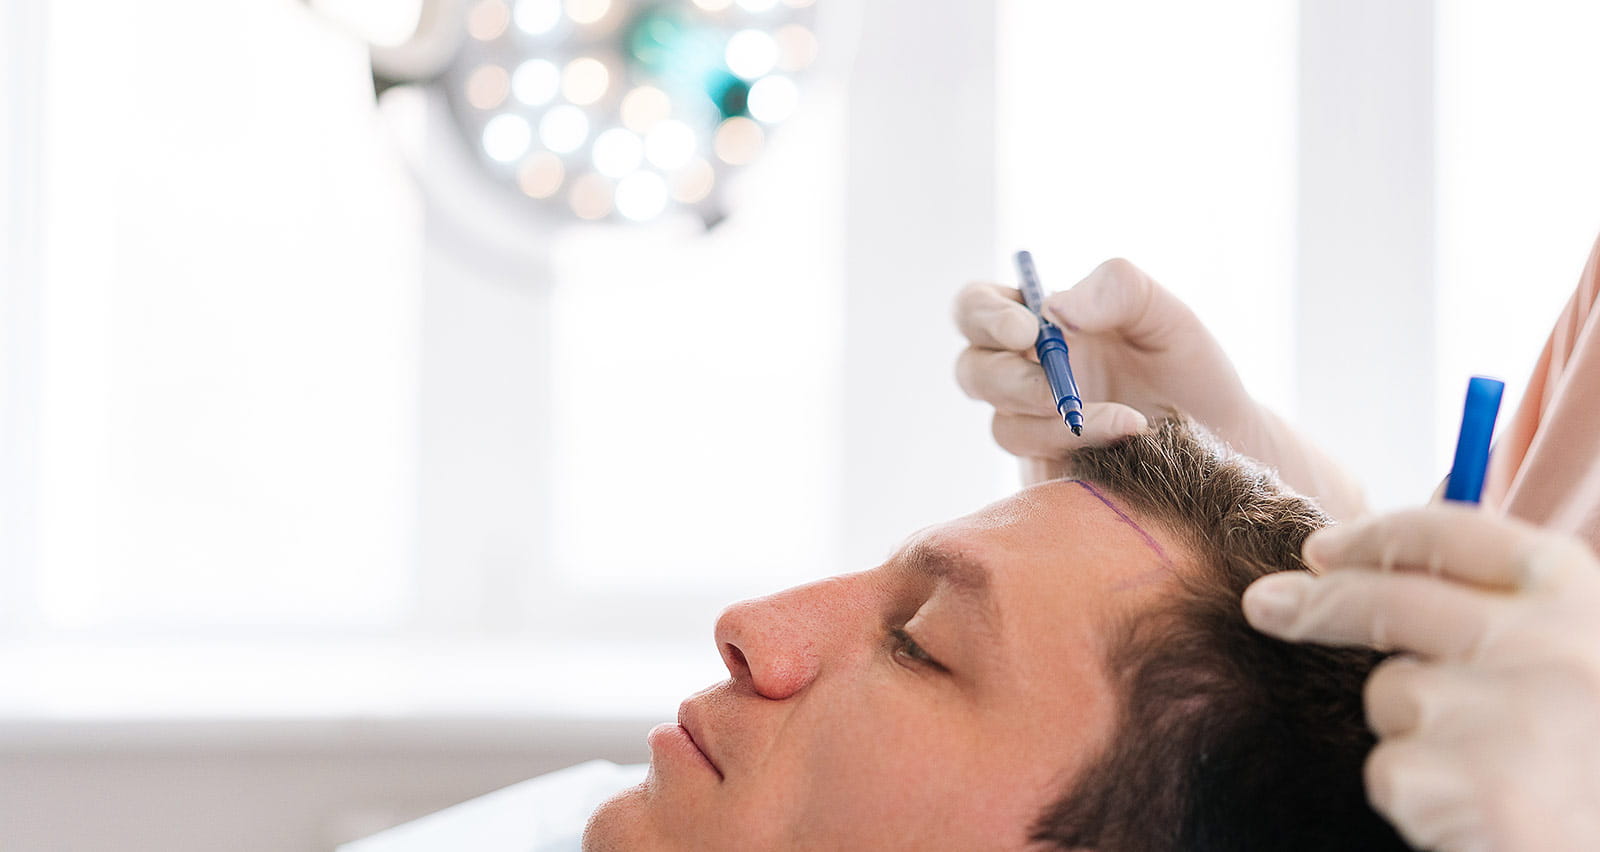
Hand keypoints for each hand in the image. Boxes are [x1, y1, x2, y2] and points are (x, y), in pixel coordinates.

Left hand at [1243, 505, 1599, 851]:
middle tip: (1264, 604)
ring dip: (1409, 732)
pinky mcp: (1480, 787)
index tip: (1321, 549)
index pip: (1449, 534)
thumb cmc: (1587, 753)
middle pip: (1391, 601)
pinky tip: (1474, 812)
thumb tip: (1367, 562)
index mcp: (1578, 595)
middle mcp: (1551, 644)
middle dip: (1315, 602)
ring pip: (1391, 694)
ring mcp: (1515, 714)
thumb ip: (1498, 606)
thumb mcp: (1571, 655)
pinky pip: (1391, 770)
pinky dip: (1414, 795)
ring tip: (1484, 769)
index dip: (1371, 538)